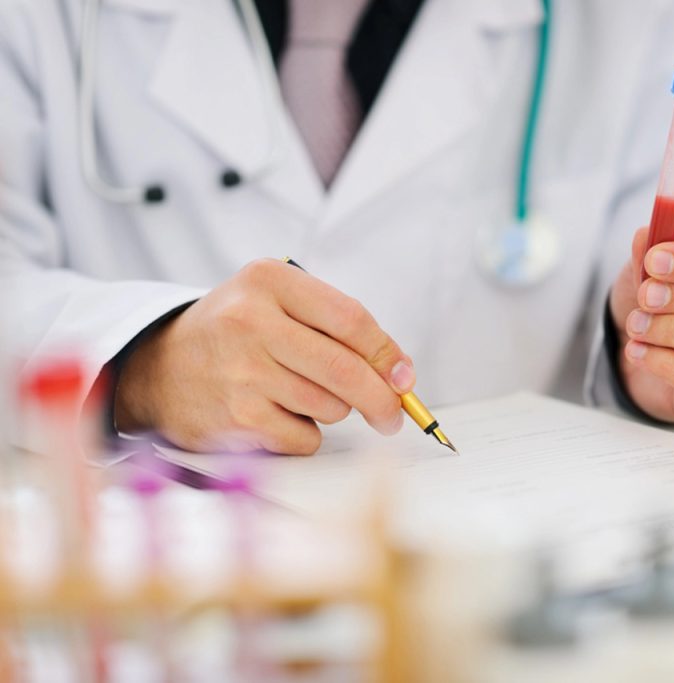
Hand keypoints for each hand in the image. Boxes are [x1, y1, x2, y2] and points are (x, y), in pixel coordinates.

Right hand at [115, 259, 413, 454]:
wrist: (158, 368)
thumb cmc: (234, 334)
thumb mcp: (277, 303)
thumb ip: (337, 327)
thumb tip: (400, 374)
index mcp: (268, 281)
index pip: (352, 319)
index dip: (387, 353)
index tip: (404, 377)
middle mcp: (250, 322)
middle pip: (346, 370)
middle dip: (383, 400)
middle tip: (393, 416)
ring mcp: (241, 372)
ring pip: (330, 406)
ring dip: (332, 409)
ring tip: (299, 394)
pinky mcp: (235, 418)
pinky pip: (305, 437)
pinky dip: (306, 434)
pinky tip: (277, 414)